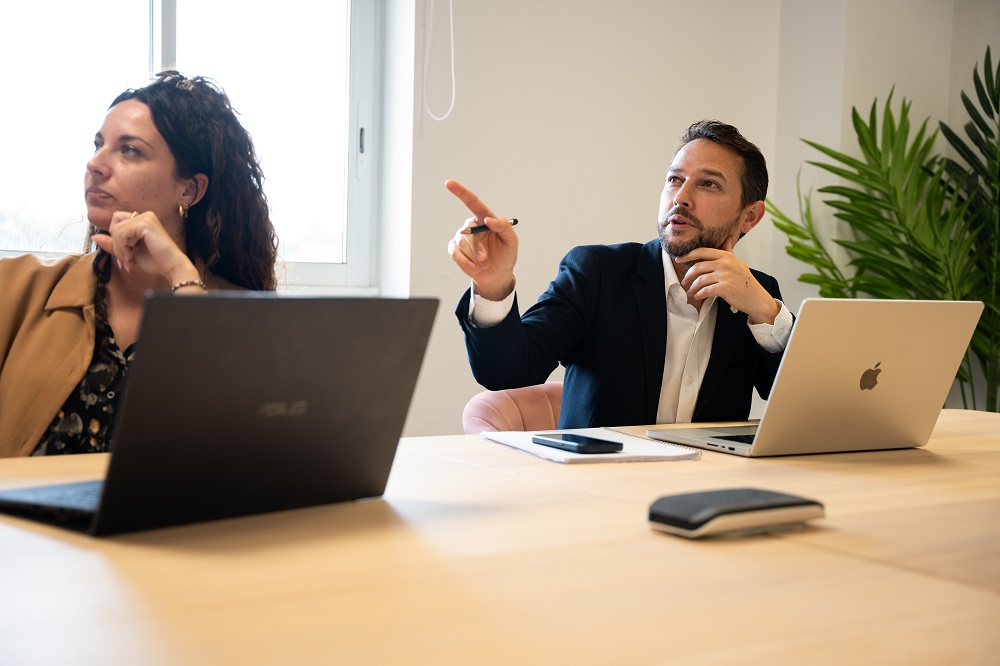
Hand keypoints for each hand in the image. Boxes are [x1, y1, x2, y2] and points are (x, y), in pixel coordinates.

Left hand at [91, 210, 199, 286]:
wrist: (172, 268)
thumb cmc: (156, 261)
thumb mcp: (129, 252)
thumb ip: (114, 244)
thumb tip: (95, 236)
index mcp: (143, 220)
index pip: (117, 222)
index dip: (116, 240)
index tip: (125, 258)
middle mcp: (145, 215)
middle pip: (114, 224)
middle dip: (116, 244)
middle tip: (126, 260)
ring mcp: (146, 217)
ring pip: (116, 230)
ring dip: (119, 249)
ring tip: (129, 261)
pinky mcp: (145, 224)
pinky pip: (121, 233)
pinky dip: (123, 247)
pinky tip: (132, 257)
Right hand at [445, 179, 517, 300]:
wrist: (497, 275)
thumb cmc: (506, 255)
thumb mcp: (511, 241)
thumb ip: (503, 227)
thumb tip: (487, 220)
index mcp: (485, 218)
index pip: (472, 202)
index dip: (460, 192)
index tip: (448, 183)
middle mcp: (472, 225)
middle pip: (468, 231)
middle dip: (477, 248)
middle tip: (486, 260)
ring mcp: (462, 237)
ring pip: (461, 243)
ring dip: (473, 256)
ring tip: (484, 264)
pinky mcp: (455, 249)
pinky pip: (454, 252)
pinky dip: (464, 261)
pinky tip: (473, 267)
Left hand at [676, 237, 778, 323]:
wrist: (756, 297)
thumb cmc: (745, 280)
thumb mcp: (737, 262)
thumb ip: (728, 251)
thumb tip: (727, 238)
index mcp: (726, 256)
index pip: (702, 252)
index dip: (688, 255)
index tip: (679, 259)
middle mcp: (725, 263)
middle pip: (698, 267)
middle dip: (688, 275)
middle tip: (684, 281)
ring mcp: (725, 275)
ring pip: (700, 280)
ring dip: (692, 288)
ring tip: (691, 292)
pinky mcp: (724, 287)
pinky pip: (705, 290)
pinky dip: (699, 294)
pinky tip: (698, 296)